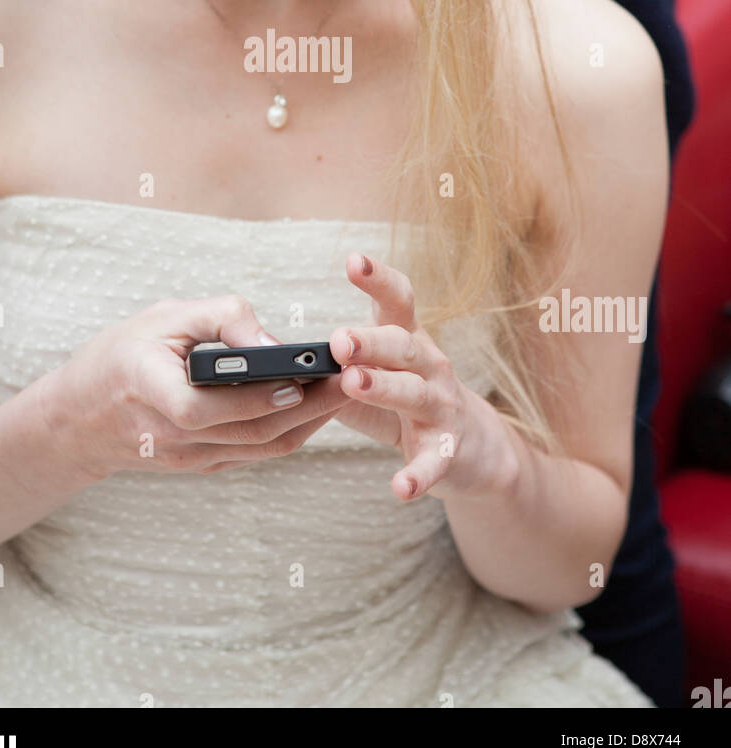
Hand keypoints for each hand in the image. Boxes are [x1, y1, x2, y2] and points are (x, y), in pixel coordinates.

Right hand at [39, 292, 350, 480]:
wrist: (81, 418)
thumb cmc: (123, 353)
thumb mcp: (163, 316)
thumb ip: (220, 319)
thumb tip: (274, 342)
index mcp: (145, 388)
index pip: (198, 408)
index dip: (251, 399)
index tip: (294, 379)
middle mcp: (167, 435)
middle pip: (246, 431)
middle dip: (306, 407)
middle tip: (352, 377)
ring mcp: (186, 459)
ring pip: (260, 447)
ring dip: (309, 421)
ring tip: (347, 387)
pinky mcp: (203, 467)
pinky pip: (256, 452)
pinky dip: (292, 431)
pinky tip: (319, 405)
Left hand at [328, 254, 517, 502]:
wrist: (472, 445)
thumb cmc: (406, 397)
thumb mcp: (374, 372)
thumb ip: (333, 367)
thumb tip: (275, 360)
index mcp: (407, 339)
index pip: (398, 300)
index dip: (378, 279)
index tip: (353, 261)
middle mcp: (429, 364)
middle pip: (402, 345)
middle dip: (370, 340)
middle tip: (338, 338)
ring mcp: (442, 406)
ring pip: (415, 393)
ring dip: (385, 388)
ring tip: (353, 384)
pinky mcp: (448, 449)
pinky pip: (434, 461)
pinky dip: (418, 474)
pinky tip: (399, 487)